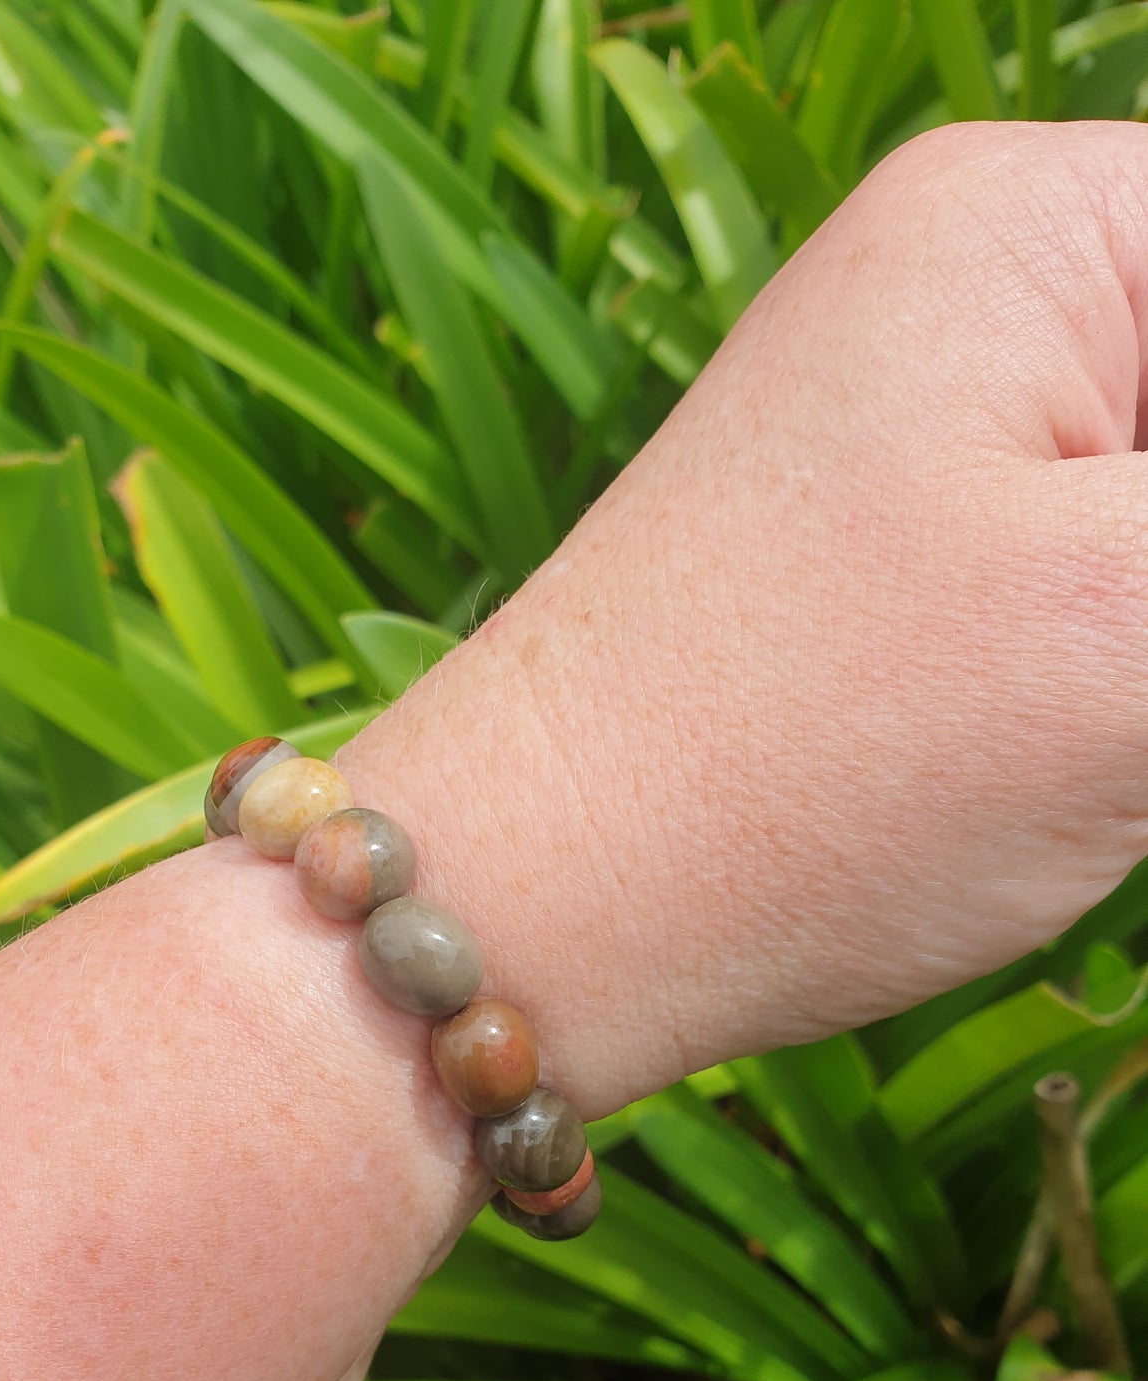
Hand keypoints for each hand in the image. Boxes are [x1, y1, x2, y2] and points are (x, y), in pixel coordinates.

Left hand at [344, 122, 1147, 1115]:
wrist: (540, 911)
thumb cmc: (807, 771)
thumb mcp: (1147, 635)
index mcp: (1043, 222)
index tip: (1131, 654)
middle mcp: (974, 286)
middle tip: (1099, 717)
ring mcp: (931, 426)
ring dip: (1142, 662)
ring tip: (1074, 753)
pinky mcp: (910, 557)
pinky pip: (1101, 564)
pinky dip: (1121, 670)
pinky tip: (1079, 763)